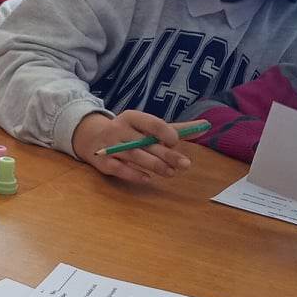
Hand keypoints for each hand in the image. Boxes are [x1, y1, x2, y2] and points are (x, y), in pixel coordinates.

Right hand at [73, 111, 197, 185]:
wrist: (91, 138)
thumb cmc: (128, 132)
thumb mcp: (147, 126)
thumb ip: (174, 128)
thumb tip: (204, 126)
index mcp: (132, 117)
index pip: (151, 123)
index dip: (166, 133)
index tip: (176, 142)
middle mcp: (119, 129)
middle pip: (145, 143)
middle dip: (167, 154)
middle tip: (185, 164)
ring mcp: (109, 146)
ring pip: (134, 156)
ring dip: (154, 165)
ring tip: (171, 173)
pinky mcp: (102, 162)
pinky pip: (119, 169)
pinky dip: (134, 174)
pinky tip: (148, 179)